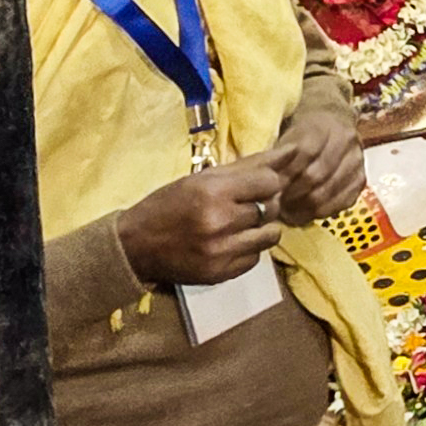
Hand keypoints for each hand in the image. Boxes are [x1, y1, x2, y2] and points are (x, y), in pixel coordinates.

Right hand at [115, 159, 287, 287]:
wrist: (134, 246)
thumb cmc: (169, 205)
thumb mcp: (203, 178)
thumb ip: (250, 165)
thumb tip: (291, 152)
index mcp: (212, 192)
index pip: (270, 182)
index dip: (266, 182)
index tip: (255, 185)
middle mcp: (219, 222)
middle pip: (272, 208)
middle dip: (265, 204)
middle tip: (245, 205)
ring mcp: (221, 251)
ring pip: (271, 235)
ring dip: (262, 228)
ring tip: (241, 224)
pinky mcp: (221, 273)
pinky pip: (256, 258)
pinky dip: (249, 249)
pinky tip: (230, 242)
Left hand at [249, 90, 365, 227]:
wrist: (331, 119)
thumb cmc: (300, 129)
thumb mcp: (284, 133)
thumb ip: (276, 156)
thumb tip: (263, 186)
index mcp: (323, 124)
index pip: (304, 153)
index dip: (284, 175)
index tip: (268, 189)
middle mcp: (346, 139)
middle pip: (317, 175)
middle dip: (293, 194)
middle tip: (276, 206)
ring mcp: (357, 159)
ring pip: (329, 191)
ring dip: (305, 206)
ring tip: (288, 212)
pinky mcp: (361, 178)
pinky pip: (343, 201)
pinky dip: (323, 211)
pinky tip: (306, 212)